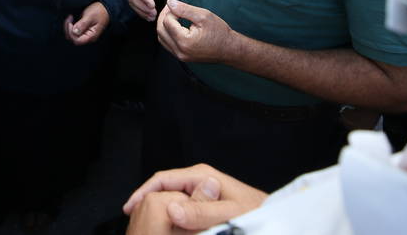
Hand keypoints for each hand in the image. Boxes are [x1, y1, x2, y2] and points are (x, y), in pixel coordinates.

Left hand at [64, 1, 108, 45]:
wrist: (104, 7)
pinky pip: (74, 32)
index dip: (71, 33)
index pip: (77, 40)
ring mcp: (85, 34)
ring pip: (72, 36)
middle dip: (68, 29)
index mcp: (91, 36)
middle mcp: (88, 37)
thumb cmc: (99, 11)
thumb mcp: (90, 16)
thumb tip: (74, 32)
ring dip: (68, 27)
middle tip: (69, 18)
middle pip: (73, 39)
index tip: (70, 23)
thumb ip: (82, 24)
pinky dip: (71, 26)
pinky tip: (72, 19)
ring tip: (70, 17)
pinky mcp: (83, 30)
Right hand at [124, 164, 267, 232]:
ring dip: (162, 214)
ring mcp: (203, 192)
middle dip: (150, 204)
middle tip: (137, 221)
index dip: (143, 193)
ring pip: (174, 201)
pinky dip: (174, 219)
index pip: (163, 179)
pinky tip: (171, 229)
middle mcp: (201, 181)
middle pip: (165, 190)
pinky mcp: (207, 204)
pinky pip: (185, 210)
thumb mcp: (230, 214)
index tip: (130, 209)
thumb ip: (202, 212)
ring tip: (150, 226)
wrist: (276, 218)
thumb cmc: (259, 214)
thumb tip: (171, 208)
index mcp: (202, 176)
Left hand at [157, 0, 239, 63]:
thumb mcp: (203, 16)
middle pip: (160, 30)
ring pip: (161, 38)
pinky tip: (174, 25)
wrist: (229, 49)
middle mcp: (180, 51)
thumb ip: (184, 9)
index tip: (178, 6)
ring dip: (164, 25)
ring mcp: (180, 56)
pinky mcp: (182, 57)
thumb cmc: (219, 32)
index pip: (167, 22)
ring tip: (173, 15)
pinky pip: (167, 44)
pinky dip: (167, 33)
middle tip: (171, 8)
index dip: (170, 11)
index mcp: (184, 42)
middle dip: (163, 17)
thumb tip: (169, 2)